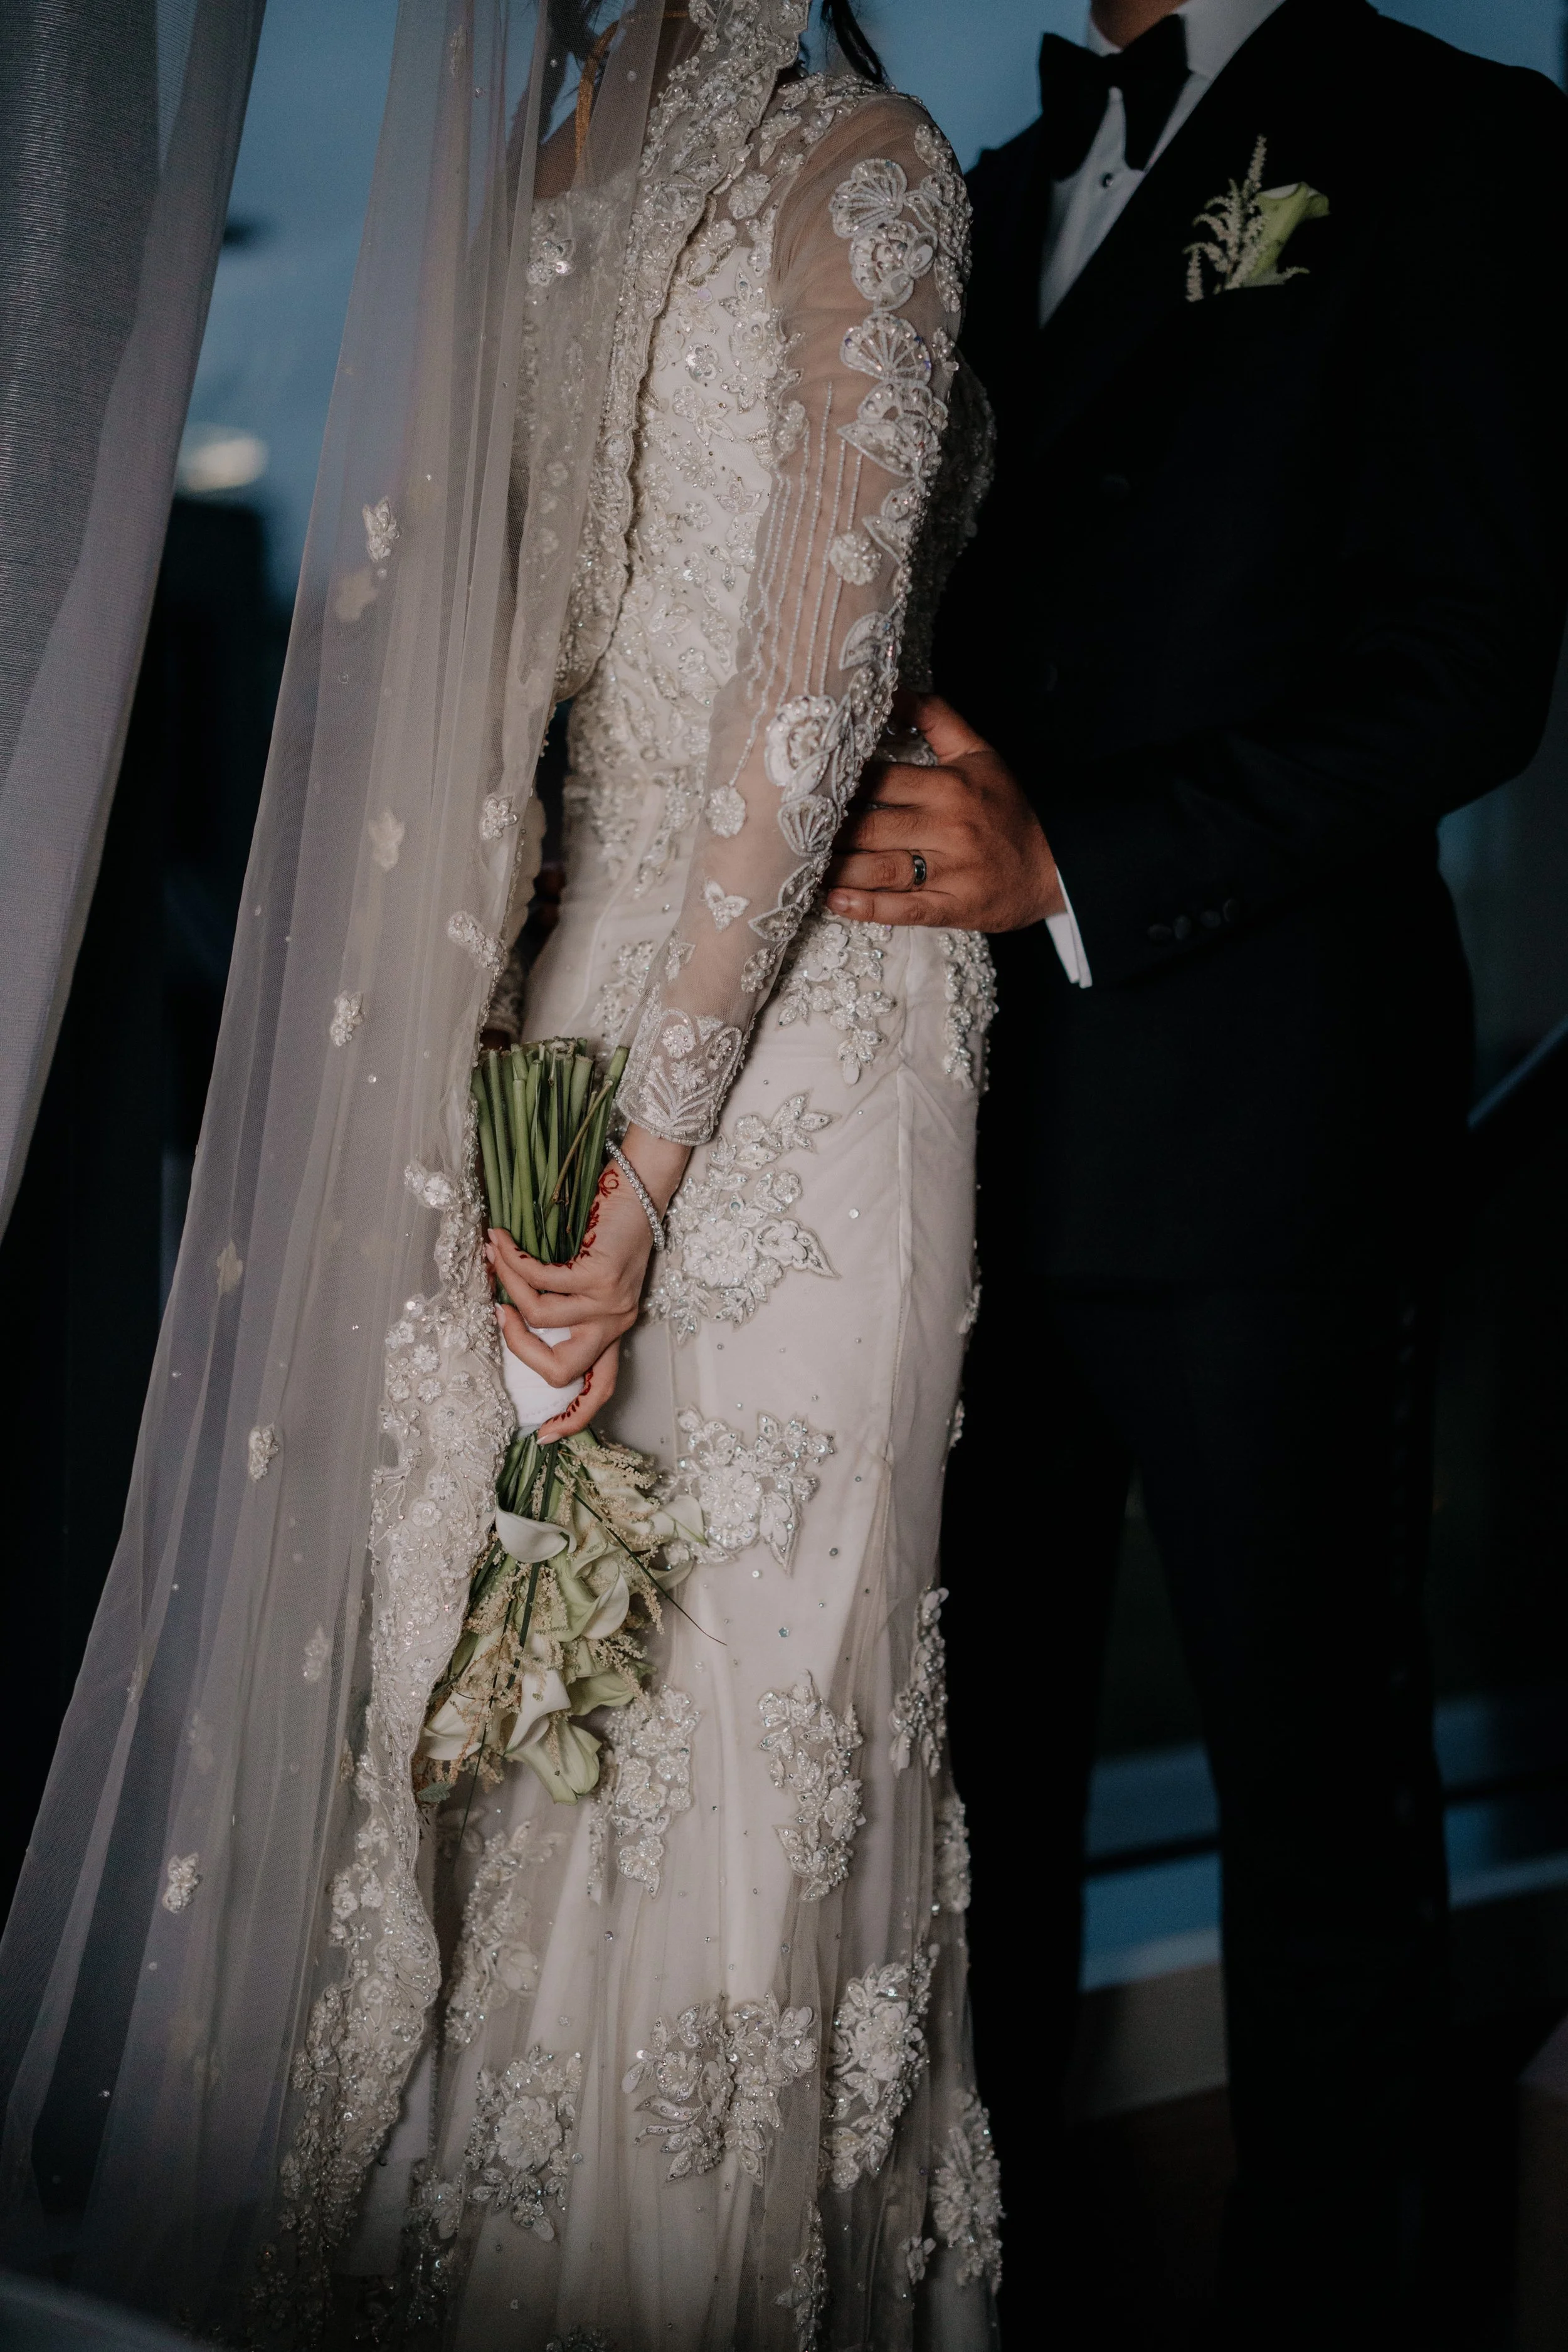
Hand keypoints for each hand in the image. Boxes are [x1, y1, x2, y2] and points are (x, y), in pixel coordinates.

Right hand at [486, 1125, 688, 1436]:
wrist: (642, 1188)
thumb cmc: (612, 1231)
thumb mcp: (596, 1278)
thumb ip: (571, 1304)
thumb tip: (512, 1312)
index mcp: (615, 1331)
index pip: (601, 1390)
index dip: (573, 1418)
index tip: (543, 1437)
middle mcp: (616, 1322)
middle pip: (563, 1369)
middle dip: (520, 1348)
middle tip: (498, 1316)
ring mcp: (610, 1300)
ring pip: (541, 1317)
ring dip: (507, 1286)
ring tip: (493, 1258)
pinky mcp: (600, 1273)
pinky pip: (541, 1279)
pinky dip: (513, 1262)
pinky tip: (500, 1243)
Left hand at [825, 693, 1064, 931]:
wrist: (1056, 864)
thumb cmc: (1008, 808)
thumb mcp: (978, 754)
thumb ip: (936, 719)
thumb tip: (894, 689)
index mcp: (948, 786)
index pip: (881, 781)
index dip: (840, 785)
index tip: (804, 788)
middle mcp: (947, 828)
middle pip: (872, 827)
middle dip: (829, 831)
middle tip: (791, 832)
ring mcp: (950, 871)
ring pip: (881, 869)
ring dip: (837, 869)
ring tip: (801, 867)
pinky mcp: (954, 907)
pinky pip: (903, 909)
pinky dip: (865, 906)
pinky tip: (834, 899)